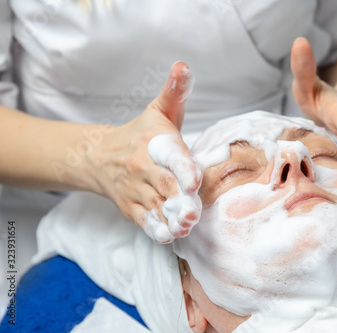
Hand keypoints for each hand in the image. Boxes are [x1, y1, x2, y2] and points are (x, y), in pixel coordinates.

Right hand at [89, 62, 201, 242]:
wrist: (100, 156)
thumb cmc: (141, 134)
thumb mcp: (158, 111)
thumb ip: (175, 92)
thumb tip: (184, 67)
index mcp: (153, 143)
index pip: (169, 155)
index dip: (182, 168)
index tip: (194, 181)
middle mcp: (142, 167)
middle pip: (165, 186)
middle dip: (180, 201)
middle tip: (195, 214)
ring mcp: (136, 190)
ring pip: (155, 207)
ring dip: (170, 219)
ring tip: (185, 228)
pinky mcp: (131, 208)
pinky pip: (143, 221)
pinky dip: (154, 229)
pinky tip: (167, 236)